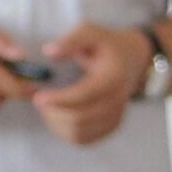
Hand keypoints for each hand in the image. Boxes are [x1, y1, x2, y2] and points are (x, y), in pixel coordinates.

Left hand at [30, 23, 153, 146]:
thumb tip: (49, 51)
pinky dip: (65, 132)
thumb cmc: (107, 44)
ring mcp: (116, 116)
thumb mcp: (91, 32)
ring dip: (57, 123)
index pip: (84, 95)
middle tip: (39, 101)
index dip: (59, 99)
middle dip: (54, 112)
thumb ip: (70, 40)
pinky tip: (58, 116)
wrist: (133, 59)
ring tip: (48, 107)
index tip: (38, 98)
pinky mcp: (111, 127)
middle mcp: (118, 100)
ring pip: (79, 132)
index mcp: (112, 77)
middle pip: (80, 118)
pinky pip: (83, 139)